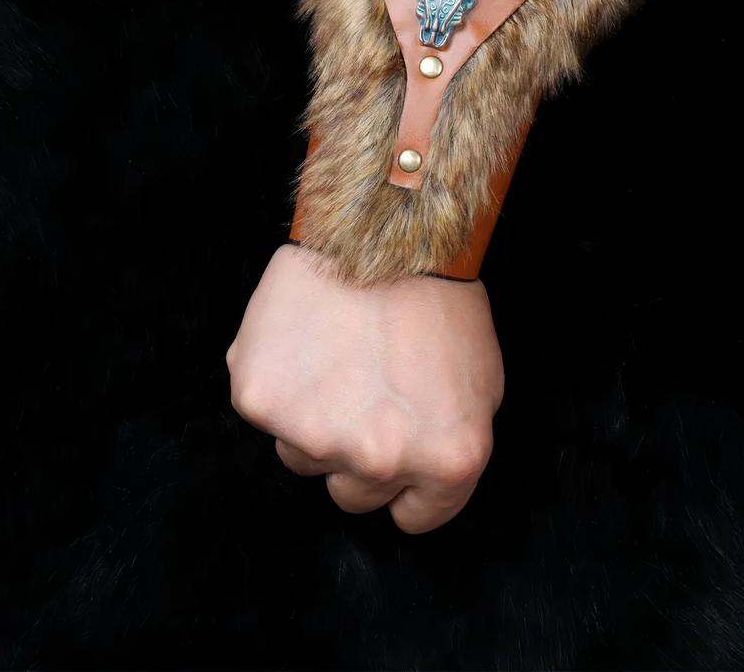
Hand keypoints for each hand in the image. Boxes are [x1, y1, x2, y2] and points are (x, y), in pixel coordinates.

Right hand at [226, 244, 503, 532]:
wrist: (385, 227)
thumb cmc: (439, 297)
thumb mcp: (481, 384)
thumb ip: (448, 446)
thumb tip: (415, 480)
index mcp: (446, 459)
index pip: (414, 516)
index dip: (406, 484)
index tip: (398, 449)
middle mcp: (381, 459)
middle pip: (353, 495)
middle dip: (359, 453)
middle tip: (366, 388)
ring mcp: (315, 433)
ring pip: (302, 455)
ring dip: (314, 418)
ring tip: (337, 352)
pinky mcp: (261, 399)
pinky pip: (265, 411)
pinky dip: (277, 380)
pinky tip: (304, 337)